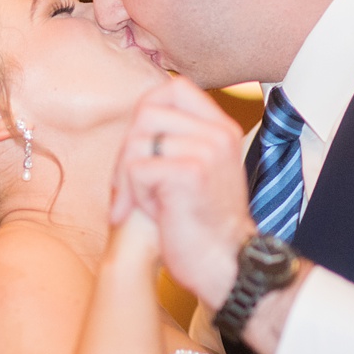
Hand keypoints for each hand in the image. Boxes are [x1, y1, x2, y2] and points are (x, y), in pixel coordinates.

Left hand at [114, 78, 255, 308]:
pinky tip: (154, 216)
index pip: (175, 88)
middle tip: (129, 189)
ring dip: (129, 179)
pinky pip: (137, 169)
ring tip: (145, 205)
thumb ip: (174, 142)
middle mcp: (218, 134)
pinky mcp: (189, 172)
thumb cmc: (201, 227)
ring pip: (137, 142)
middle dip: (128, 152)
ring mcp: (206, 150)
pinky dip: (134, 195)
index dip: (147, 110)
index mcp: (221, 129)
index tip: (140, 150)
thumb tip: (135, 122)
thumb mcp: (195, 172)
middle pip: (146, 113)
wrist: (225, 266)